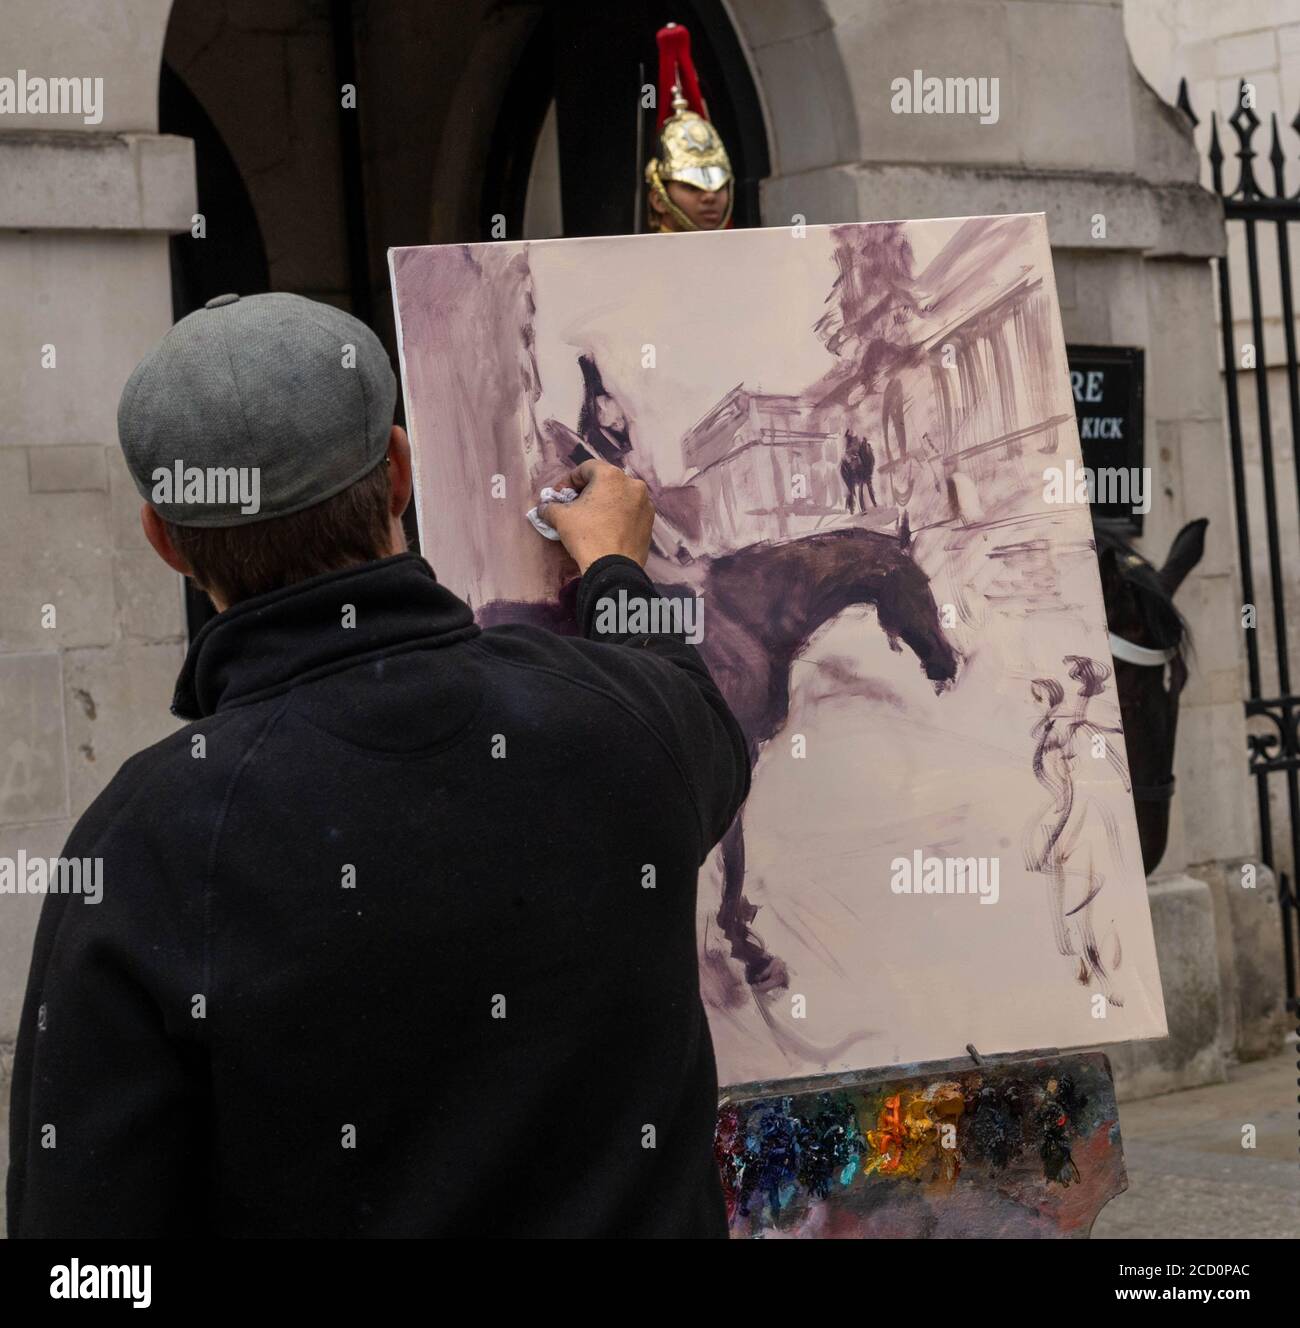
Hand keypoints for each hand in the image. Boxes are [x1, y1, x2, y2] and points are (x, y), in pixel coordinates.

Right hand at [537, 459, 654, 573]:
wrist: (614, 569)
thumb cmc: (587, 536)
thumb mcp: (561, 518)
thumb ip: (550, 507)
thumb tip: (544, 508)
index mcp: (611, 476)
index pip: (586, 468)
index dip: (569, 481)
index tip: (559, 496)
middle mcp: (632, 484)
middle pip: (604, 481)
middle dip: (587, 491)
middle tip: (573, 505)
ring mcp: (644, 503)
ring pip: (619, 496)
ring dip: (604, 502)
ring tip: (590, 518)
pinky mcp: (649, 521)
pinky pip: (629, 511)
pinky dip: (617, 515)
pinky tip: (607, 528)